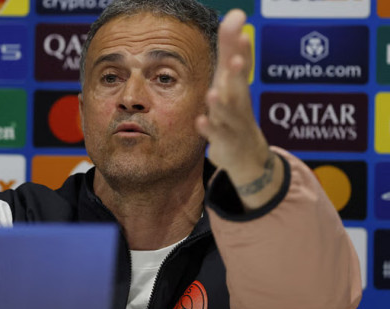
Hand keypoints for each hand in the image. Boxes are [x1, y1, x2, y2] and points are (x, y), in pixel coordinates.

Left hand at [196, 10, 282, 207]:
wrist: (248, 155)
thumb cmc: (236, 111)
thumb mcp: (232, 80)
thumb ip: (230, 49)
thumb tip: (236, 14)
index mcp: (238, 84)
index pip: (240, 63)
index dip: (241, 47)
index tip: (240, 28)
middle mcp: (239, 101)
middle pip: (239, 85)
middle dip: (238, 72)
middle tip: (236, 58)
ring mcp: (233, 123)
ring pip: (229, 112)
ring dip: (221, 103)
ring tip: (213, 93)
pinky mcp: (225, 141)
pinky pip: (217, 135)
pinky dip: (209, 128)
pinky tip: (200, 121)